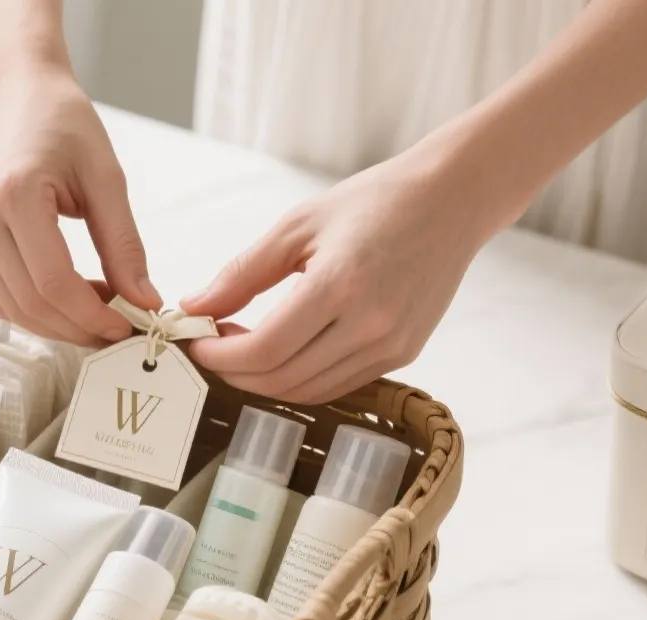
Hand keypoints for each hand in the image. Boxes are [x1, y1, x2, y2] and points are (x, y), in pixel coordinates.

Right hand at [0, 61, 160, 344]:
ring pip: (9, 308)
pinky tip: (67, 299)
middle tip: (117, 328)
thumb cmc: (61, 121)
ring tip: (96, 311)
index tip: (126, 325)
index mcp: (14, 194)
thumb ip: (124, 245)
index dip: (91, 315)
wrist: (13, 92)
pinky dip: (32, 309)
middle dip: (77, 327)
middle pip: (28, 303)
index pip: (52, 282)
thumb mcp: (105, 177)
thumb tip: (143, 301)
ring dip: (56, 324)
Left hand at [180, 147, 500, 404]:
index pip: (264, 350)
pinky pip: (339, 384)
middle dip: (235, 372)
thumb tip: (195, 309)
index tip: (195, 342)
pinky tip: (283, 352)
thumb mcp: (298, 226)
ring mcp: (391, 345)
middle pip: (282, 379)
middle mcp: (370, 325)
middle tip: (212, 347)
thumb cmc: (374, 203)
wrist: (451, 201)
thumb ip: (242, 273)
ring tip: (243, 349)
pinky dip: (301, 379)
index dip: (219, 356)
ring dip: (265, 380)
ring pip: (309, 391)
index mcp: (340, 285)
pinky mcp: (403, 354)